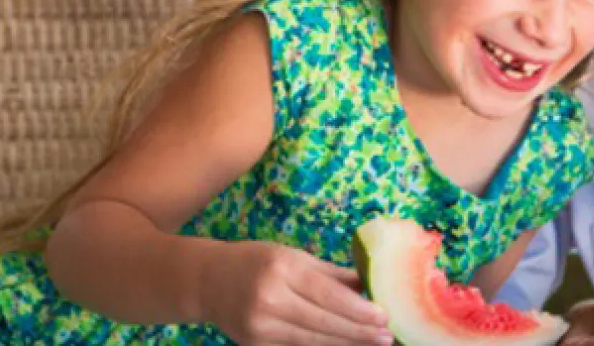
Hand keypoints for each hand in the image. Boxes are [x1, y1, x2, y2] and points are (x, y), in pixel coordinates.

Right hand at [202, 241, 392, 344]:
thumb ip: (331, 273)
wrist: (207, 281)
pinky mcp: (254, 345)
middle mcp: (269, 298)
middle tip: (386, 337)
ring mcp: (259, 325)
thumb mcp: (293, 256)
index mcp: (282, 268)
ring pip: (312, 340)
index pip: (328, 294)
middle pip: (324, 321)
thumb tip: (369, 285)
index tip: (384, 316)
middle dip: (359, 331)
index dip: (358, 309)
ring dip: (346, 344)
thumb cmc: (257, 262)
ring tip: (373, 343)